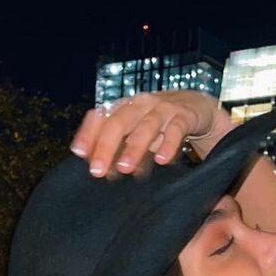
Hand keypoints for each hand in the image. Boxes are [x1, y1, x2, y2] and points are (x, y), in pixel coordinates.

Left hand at [69, 90, 223, 178]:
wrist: (196, 108)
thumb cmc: (159, 124)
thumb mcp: (136, 132)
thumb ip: (118, 147)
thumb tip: (97, 168)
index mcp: (124, 106)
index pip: (101, 116)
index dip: (88, 133)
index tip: (78, 153)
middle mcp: (140, 104)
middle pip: (119, 122)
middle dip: (107, 147)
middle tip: (98, 171)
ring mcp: (163, 108)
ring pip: (146, 126)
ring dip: (134, 147)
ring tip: (125, 168)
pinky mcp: (184, 116)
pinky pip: (175, 130)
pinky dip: (168, 145)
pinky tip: (162, 160)